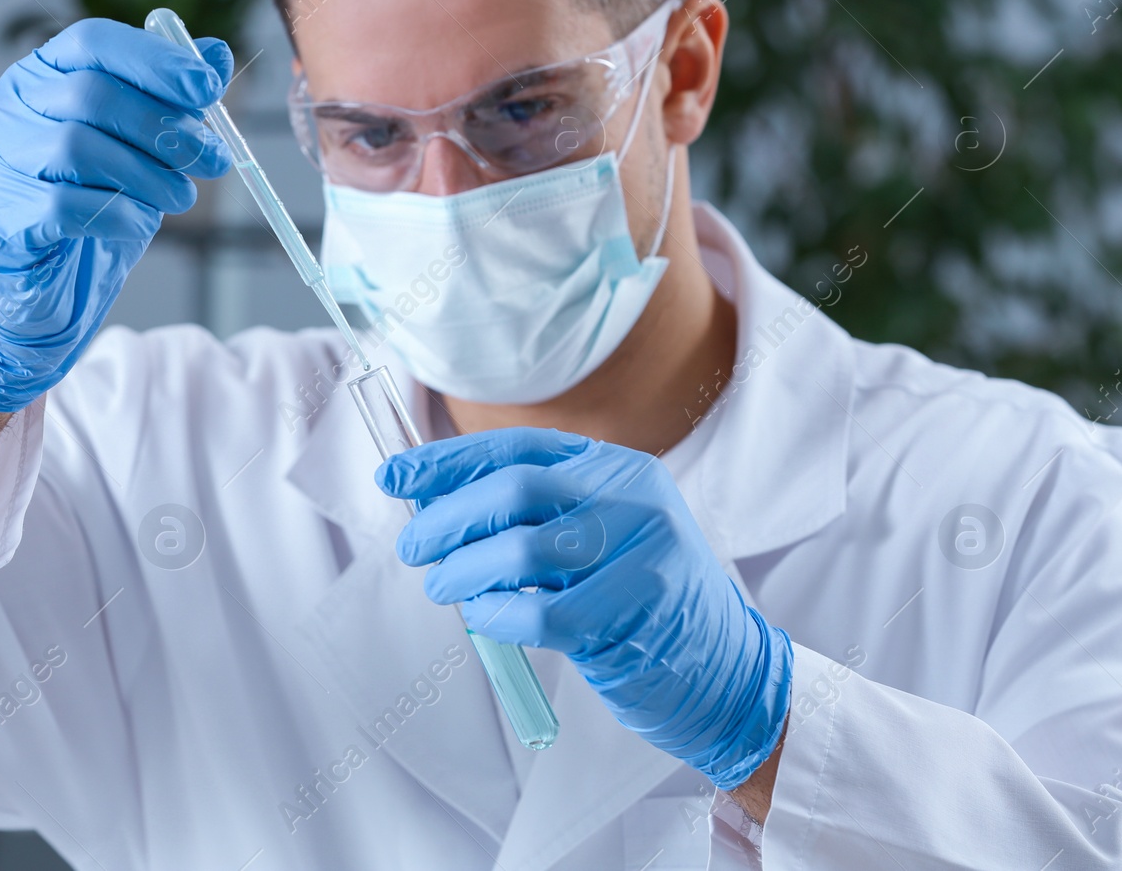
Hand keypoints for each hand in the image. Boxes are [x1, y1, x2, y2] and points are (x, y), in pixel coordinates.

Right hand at [0, 19, 232, 411]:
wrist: (34, 292)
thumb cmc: (85, 211)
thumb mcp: (136, 152)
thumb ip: (169, 102)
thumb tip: (215, 56)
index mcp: (36, 80)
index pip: (91, 42)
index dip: (155, 60)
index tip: (207, 89)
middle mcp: (4, 112)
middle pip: (90, 94)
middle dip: (165, 127)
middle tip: (212, 159)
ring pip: (77, 147)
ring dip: (148, 174)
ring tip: (179, 196)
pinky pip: (64, 207)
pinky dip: (116, 213)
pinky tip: (136, 223)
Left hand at [378, 426, 791, 789]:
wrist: (726, 673)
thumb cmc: (641, 604)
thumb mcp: (599, 537)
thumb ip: (533, 513)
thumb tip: (433, 501)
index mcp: (620, 470)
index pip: (520, 447)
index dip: (449, 460)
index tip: (395, 475)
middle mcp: (635, 500)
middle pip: (514, 489)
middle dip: (446, 517)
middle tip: (413, 546)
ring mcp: (640, 555)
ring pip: (519, 550)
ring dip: (462, 570)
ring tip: (442, 586)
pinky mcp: (633, 615)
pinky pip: (537, 614)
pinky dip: (495, 616)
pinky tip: (485, 618)